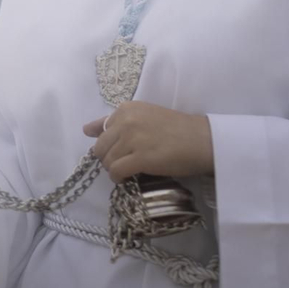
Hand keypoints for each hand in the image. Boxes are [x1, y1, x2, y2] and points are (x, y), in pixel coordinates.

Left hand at [84, 100, 212, 181]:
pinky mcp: (139, 158)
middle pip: (100, 148)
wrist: (202, 140)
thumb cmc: (177, 129)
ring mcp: (132, 139)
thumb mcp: (144, 117)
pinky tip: (128, 179)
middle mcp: (126, 120)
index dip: (110, 145)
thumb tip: (86, 129)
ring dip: (115, 170)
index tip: (121, 150)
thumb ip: (116, 122)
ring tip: (130, 170)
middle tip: (126, 163)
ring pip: (107, 161)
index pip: (101, 130)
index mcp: (126, 108)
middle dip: (109, 159)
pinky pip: (116, 172)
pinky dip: (119, 179)